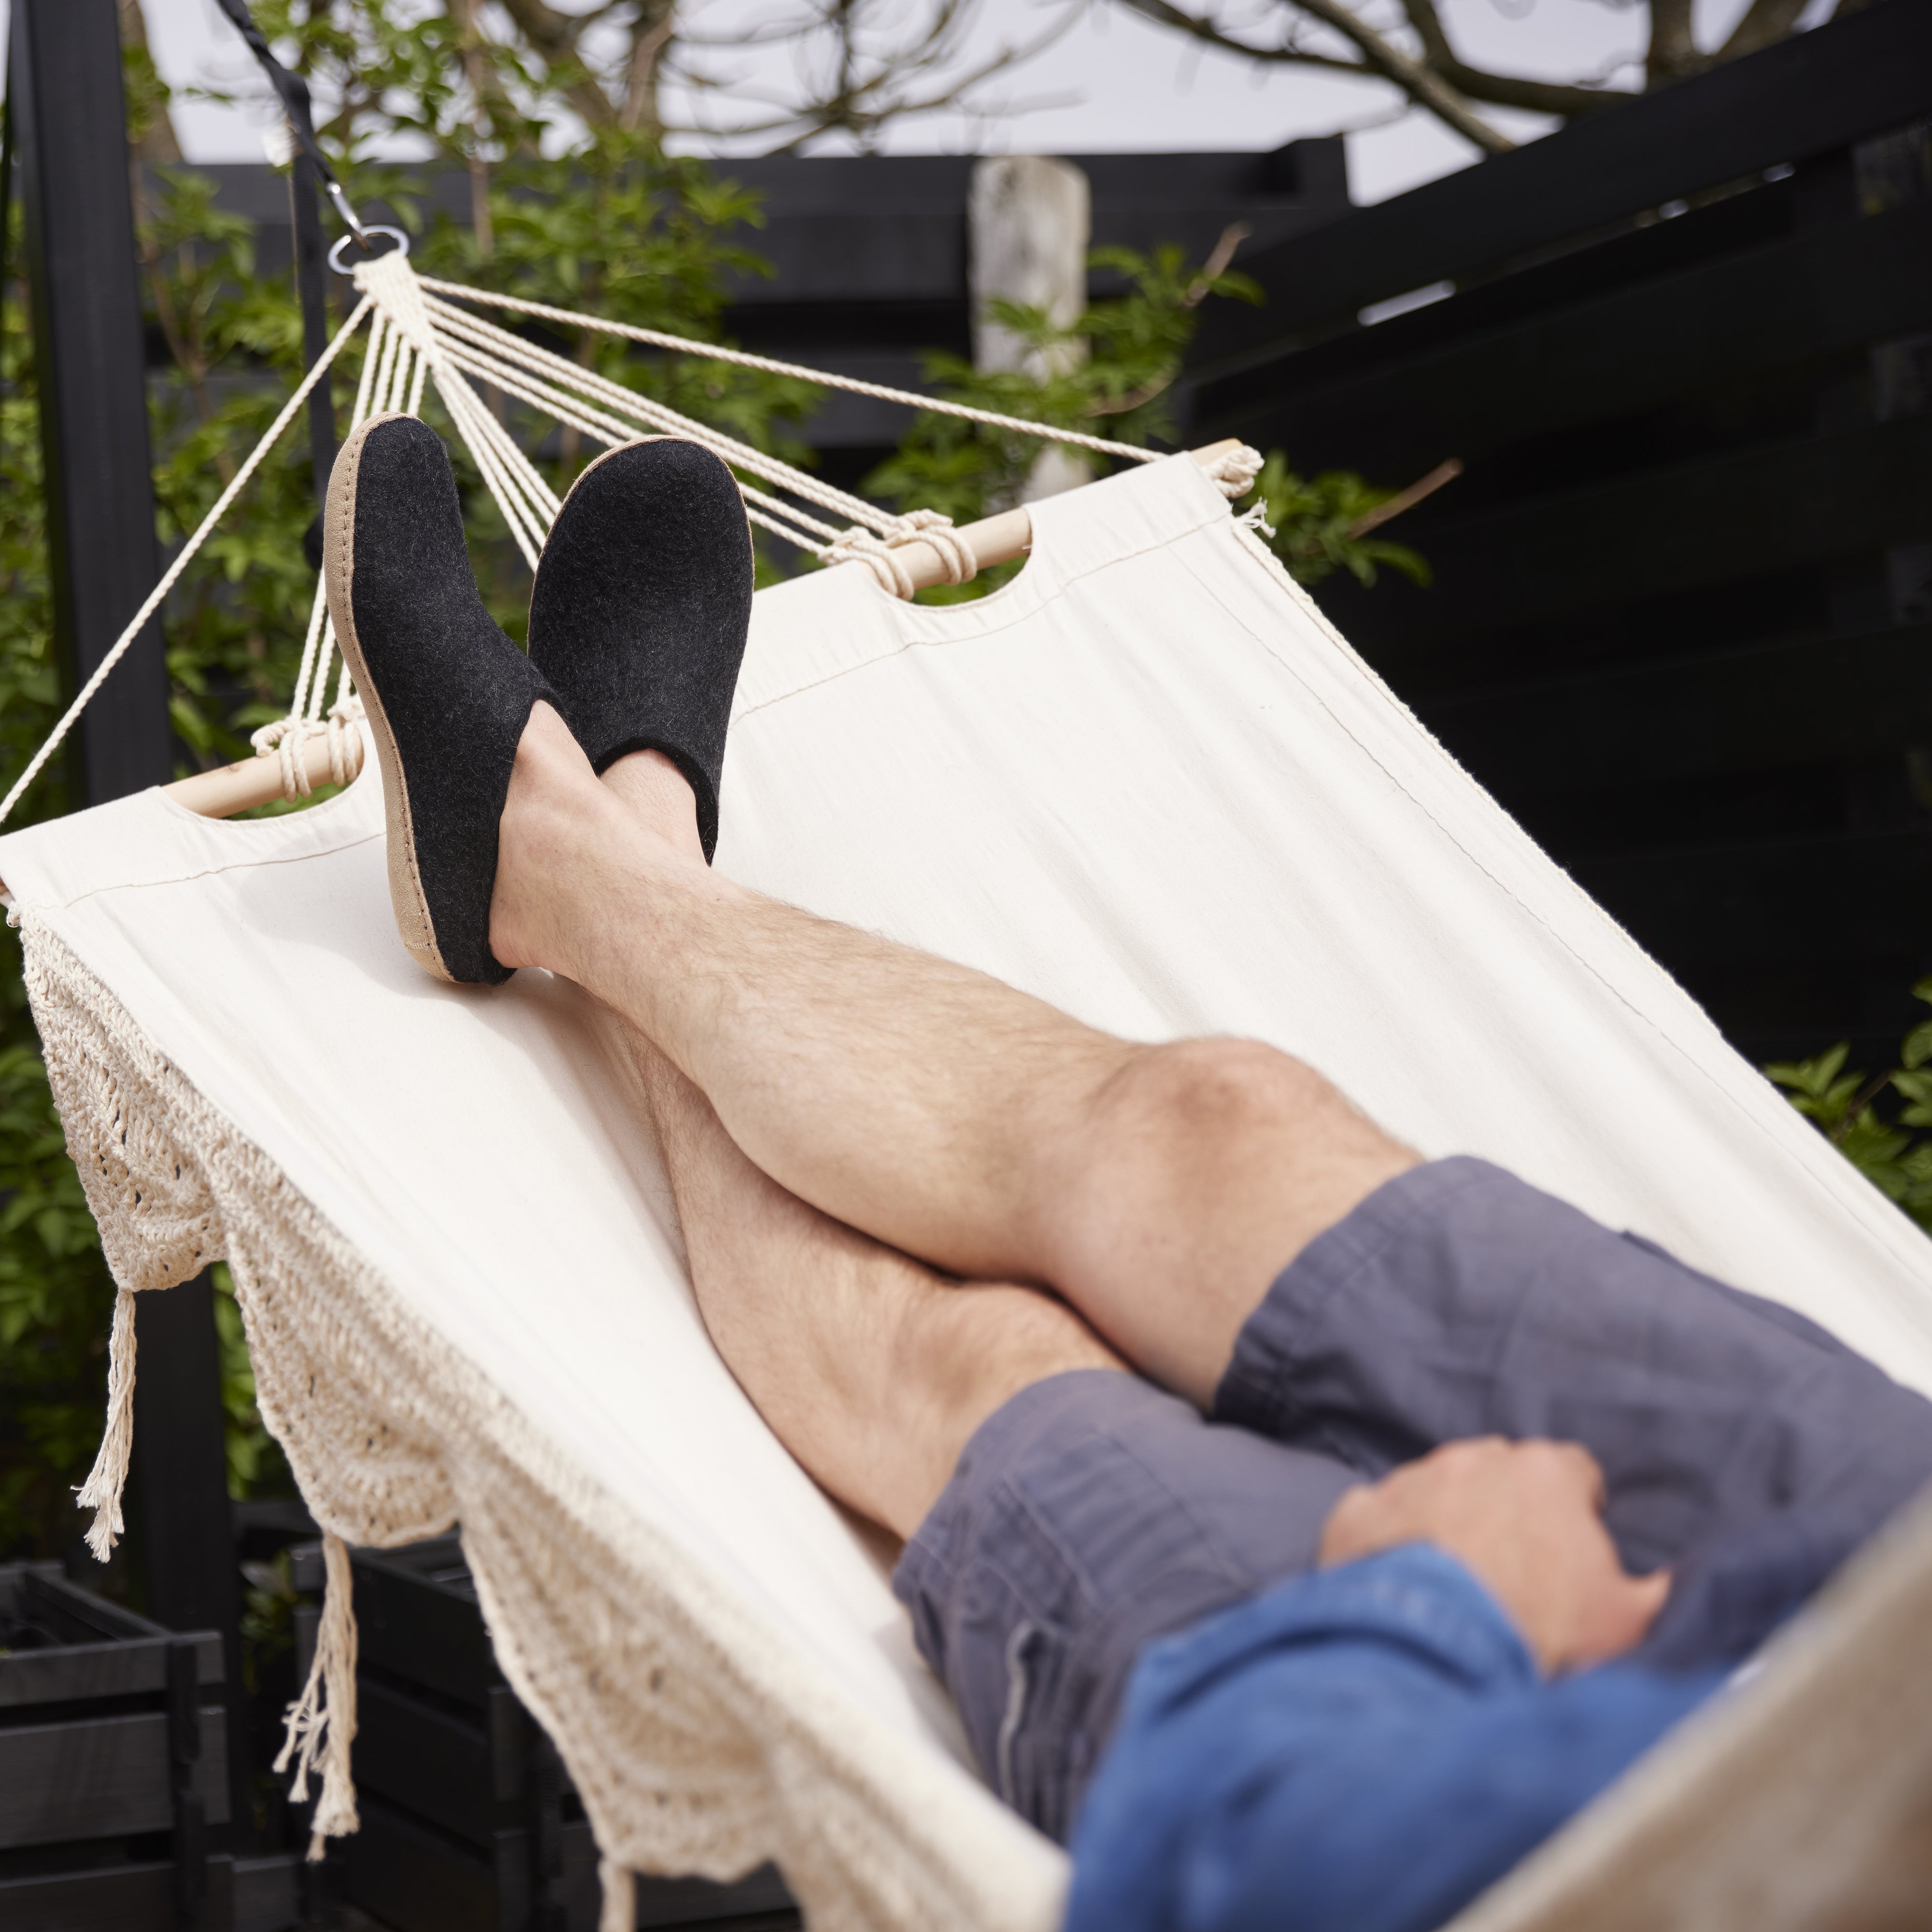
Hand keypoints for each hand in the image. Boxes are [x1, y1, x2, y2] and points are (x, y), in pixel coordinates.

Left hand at [1317, 1437, 1670, 1674]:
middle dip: (1509, 1508)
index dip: (1578, 1510)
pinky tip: (1399, 1583)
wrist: (1436, 1659)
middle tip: (1514, 1572)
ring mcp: (1408, 1481)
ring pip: (1435, 1488)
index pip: (1574, 1472)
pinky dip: (1385, 1541)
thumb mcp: (1630, 1621)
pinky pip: (1374, 1516)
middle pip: (1501, 1472)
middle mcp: (1472, 1459)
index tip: (1572, 1550)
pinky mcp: (1355, 1515)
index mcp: (1546, 1472)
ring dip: (1446, 1521)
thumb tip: (1694, 1577)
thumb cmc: (1541, 1636)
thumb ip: (1666, 1590)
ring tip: (1456, 1585)